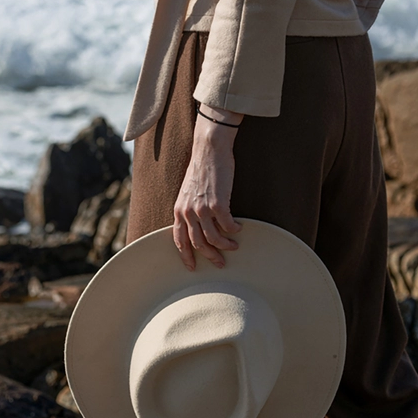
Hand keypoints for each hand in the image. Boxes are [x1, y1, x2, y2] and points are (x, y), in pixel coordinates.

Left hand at [173, 111, 242, 270]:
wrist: (209, 150)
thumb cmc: (202, 167)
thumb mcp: (188, 191)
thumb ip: (190, 208)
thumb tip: (199, 224)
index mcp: (179, 209)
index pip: (179, 240)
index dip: (186, 256)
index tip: (193, 267)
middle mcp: (188, 212)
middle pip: (198, 244)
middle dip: (210, 257)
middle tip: (221, 264)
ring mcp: (202, 209)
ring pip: (214, 239)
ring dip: (225, 246)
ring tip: (234, 246)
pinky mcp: (218, 204)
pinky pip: (227, 226)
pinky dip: (234, 230)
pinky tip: (239, 228)